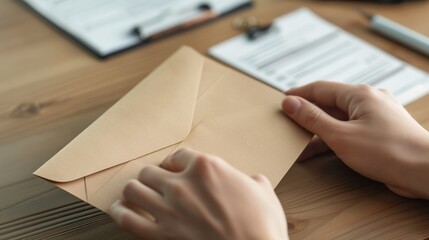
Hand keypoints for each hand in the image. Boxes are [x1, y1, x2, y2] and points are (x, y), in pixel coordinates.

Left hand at [110, 148, 287, 239]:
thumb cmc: (262, 226)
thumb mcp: (263, 192)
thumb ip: (251, 180)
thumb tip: (251, 181)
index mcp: (206, 167)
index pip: (178, 155)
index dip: (175, 162)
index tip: (174, 167)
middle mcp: (182, 184)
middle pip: (151, 170)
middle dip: (154, 176)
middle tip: (156, 182)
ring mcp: (169, 209)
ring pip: (134, 189)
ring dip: (134, 189)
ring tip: (136, 192)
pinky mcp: (161, 235)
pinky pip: (127, 219)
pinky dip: (119, 211)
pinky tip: (119, 208)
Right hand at [282, 81, 428, 198]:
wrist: (426, 171)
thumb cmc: (389, 152)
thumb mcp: (341, 136)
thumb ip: (313, 119)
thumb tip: (291, 103)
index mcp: (359, 95)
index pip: (319, 88)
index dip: (298, 94)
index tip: (281, 100)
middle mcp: (368, 101)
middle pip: (329, 103)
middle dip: (307, 114)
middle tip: (286, 122)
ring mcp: (376, 116)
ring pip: (339, 118)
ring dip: (319, 129)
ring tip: (298, 141)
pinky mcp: (380, 132)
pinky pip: (350, 129)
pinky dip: (334, 138)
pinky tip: (320, 149)